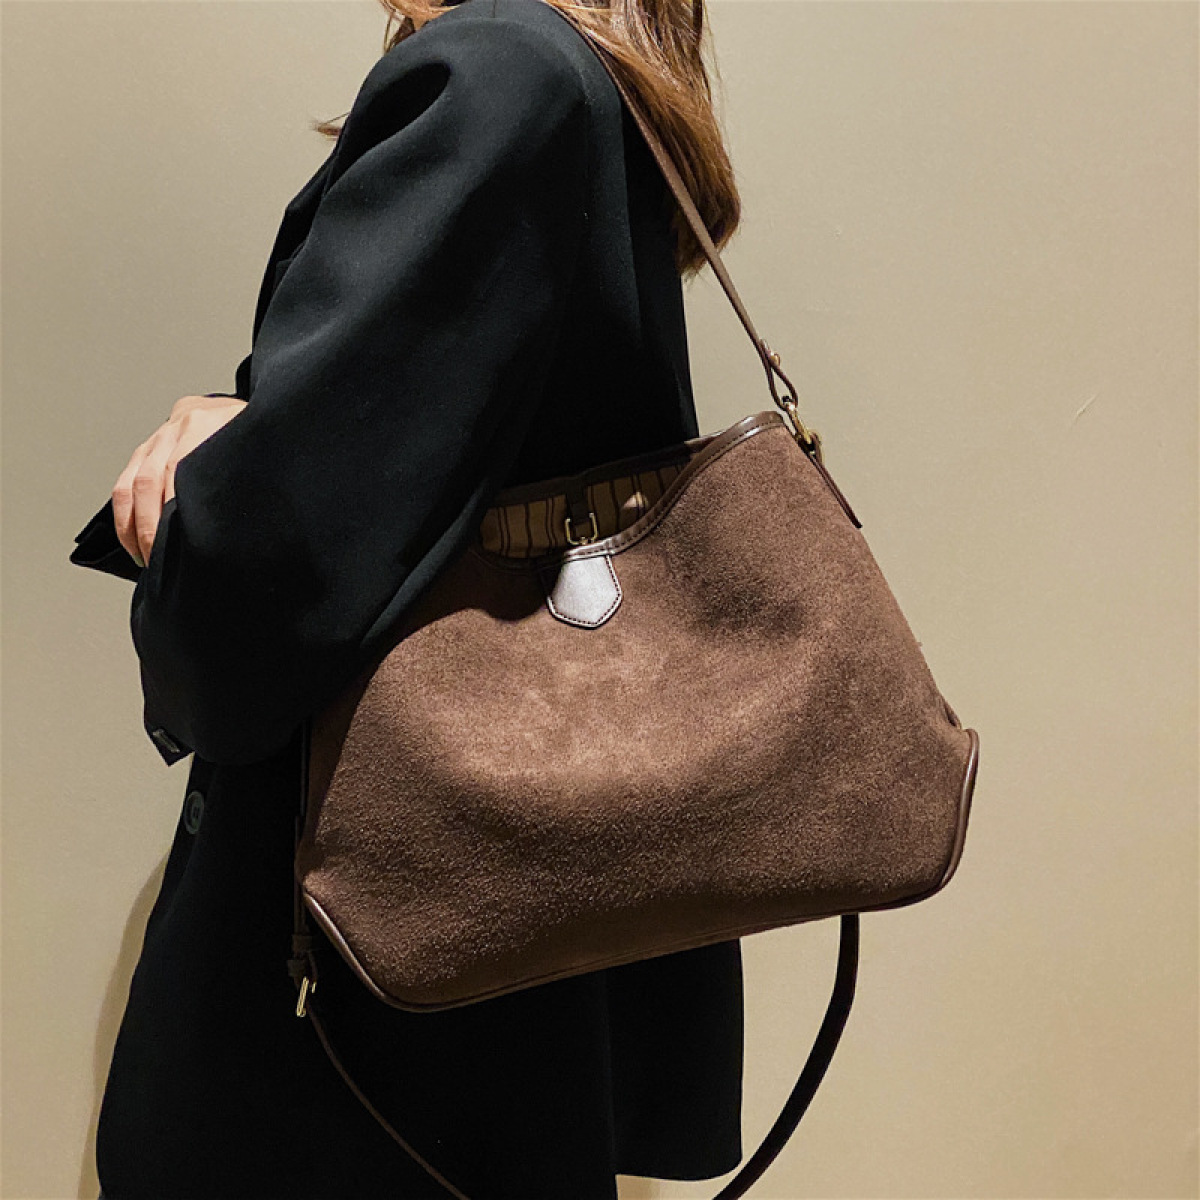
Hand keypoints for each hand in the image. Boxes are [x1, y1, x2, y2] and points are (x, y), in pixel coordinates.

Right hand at [113, 394, 247, 566]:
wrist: (231, 407)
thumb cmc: (250, 436)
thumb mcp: (255, 448)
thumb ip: (247, 475)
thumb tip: (249, 521)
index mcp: (204, 425)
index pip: (177, 469)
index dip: (174, 507)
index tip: (180, 541)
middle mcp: (174, 429)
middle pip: (149, 480)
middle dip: (150, 526)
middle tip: (159, 559)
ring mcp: (155, 439)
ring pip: (129, 485)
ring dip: (131, 526)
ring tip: (144, 558)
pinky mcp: (143, 450)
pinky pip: (123, 485)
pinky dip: (124, 517)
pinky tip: (134, 541)